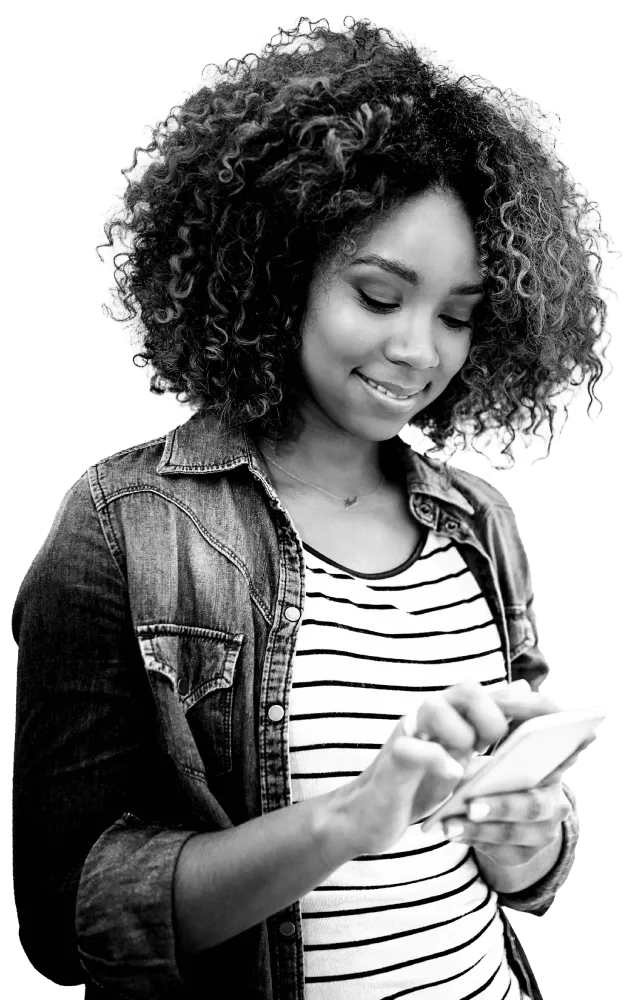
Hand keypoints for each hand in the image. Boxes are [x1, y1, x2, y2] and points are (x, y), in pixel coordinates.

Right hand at [331, 678, 562, 856]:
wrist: (367, 815)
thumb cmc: (417, 785)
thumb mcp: (459, 755)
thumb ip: (487, 725)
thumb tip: (522, 689)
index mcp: (449, 714)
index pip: (491, 693)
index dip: (526, 702)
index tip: (556, 715)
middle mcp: (428, 715)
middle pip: (466, 689)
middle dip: (492, 717)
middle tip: (494, 747)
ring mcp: (408, 734)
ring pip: (436, 708)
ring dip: (462, 736)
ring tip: (466, 762)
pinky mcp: (391, 760)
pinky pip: (414, 750)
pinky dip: (439, 762)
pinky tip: (453, 778)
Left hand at [442, 739, 591, 866]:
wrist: (509, 808)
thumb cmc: (497, 773)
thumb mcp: (494, 762)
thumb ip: (487, 762)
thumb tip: (460, 767)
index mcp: (552, 771)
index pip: (561, 763)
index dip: (545, 764)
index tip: (511, 764)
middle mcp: (556, 805)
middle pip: (532, 807)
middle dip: (499, 807)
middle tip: (471, 807)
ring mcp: (545, 834)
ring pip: (512, 834)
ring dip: (477, 830)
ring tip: (449, 825)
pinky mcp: (526, 855)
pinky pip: (501, 853)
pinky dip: (474, 841)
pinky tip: (453, 833)